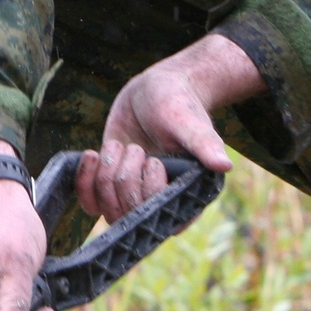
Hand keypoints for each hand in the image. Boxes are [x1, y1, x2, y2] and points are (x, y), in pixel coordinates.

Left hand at [75, 33, 263, 223]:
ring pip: (106, 209)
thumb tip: (224, 166)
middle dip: (126, 176)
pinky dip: (85, 180)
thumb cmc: (180, 104)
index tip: (154, 160)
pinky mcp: (111, 187)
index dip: (149, 192)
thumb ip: (204, 144)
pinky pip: (90, 202)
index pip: (161, 219)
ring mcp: (133, 197)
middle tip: (136, 148)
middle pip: (128, 214)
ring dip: (108, 172)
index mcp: (188, 195)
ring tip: (120, 146)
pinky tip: (93, 154)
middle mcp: (160, 203)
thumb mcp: (190, 121)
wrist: (156, 90)